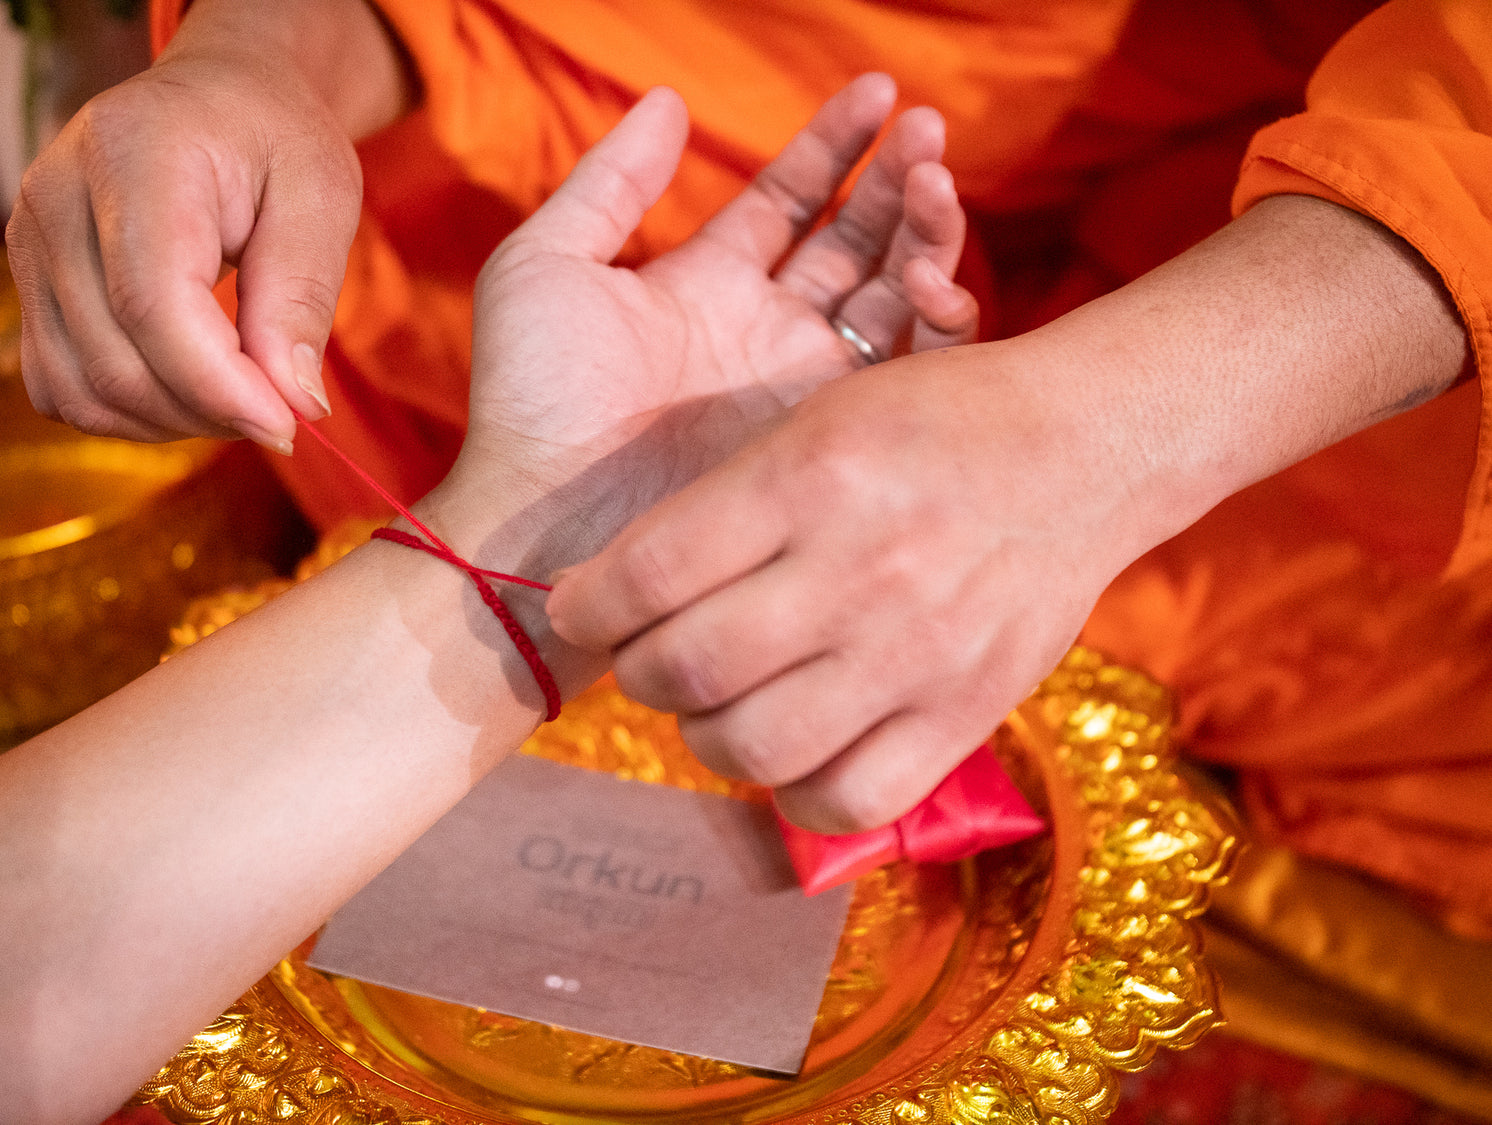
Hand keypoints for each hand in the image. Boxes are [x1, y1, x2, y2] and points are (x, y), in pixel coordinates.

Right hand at [4, 0, 408, 452]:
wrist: (217, 101)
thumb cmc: (275, 141)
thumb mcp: (321, 198)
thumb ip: (303, 298)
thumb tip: (296, 402)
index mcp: (134, 158)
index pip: (153, 305)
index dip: (220, 386)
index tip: (288, 425)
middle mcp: (58, 199)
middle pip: (116, 361)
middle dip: (210, 411)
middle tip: (284, 408)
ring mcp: (30, 244)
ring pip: (84, 390)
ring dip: (174, 421)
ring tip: (243, 394)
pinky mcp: (30, 285)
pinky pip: (63, 389)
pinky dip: (132, 414)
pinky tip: (192, 390)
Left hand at [427, 74, 975, 578]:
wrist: (549, 520)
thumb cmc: (532, 398)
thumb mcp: (549, 265)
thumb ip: (610, 183)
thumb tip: (668, 100)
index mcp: (708, 283)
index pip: (790, 200)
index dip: (835, 146)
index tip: (879, 93)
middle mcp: (766, 331)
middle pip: (855, 243)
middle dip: (898, 182)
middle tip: (928, 127)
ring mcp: (802, 385)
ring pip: (891, 297)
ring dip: (925, 234)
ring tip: (935, 178)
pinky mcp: (828, 439)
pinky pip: (901, 373)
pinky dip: (931, 321)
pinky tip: (930, 275)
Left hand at [542, 196, 1469, 834]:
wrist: (1084, 450)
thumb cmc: (934, 423)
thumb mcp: (817, 419)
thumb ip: (723, 504)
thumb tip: (622, 591)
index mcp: (813, 479)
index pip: (655, 572)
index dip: (589, 606)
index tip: (578, 609)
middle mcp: (861, 570)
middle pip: (692, 669)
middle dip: (638, 673)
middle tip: (645, 657)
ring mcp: (918, 652)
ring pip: (756, 747)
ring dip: (703, 736)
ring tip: (714, 704)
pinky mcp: (966, 711)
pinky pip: (850, 798)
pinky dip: (791, 790)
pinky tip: (787, 749)